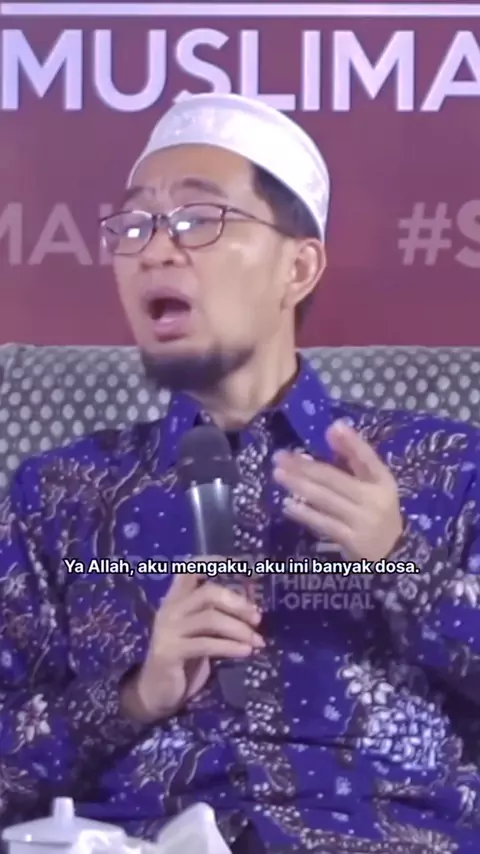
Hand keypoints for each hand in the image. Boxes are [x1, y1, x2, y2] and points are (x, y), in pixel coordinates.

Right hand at [120, 567, 263, 723]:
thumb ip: (216, 616)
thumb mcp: (200, 632)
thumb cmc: (184, 659)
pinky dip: (230, 647)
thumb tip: (253, 608)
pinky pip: (206, 644)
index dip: (215, 563)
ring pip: (210, 619)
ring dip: (239, 629)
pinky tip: (247, 652)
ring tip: (258, 641)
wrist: (156, 692)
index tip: (242, 566)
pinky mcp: (170, 652)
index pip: (191, 569)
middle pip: (208, 592)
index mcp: (176, 599)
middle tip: (258, 618)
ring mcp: (168, 630)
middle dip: (237, 603)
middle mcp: (170, 609)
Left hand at [273, 420, 402, 560]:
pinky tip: (288, 504)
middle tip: (280, 456)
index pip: (368, 457)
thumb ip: (353, 456)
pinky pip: (323, 523)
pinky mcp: (352, 540)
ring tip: (278, 474)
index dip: (351, 442)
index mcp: (383, 481)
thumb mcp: (372, 483)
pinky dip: (304, 513)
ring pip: (326, 499)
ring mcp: (363, 520)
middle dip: (305, 466)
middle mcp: (375, 499)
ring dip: (299, 485)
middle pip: (335, 478)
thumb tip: (332, 427)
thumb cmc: (376, 509)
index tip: (331, 427)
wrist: (393, 552)